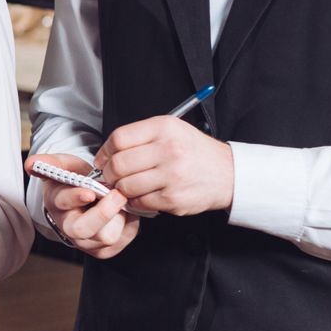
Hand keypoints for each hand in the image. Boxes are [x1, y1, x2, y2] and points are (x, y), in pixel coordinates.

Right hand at [26, 153, 138, 259]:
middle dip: (103, 213)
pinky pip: (124, 239)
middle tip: (118, 195)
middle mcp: (67, 227)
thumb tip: (30, 164)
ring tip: (120, 202)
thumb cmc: (75, 181)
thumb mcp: (63, 166)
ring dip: (119, 217)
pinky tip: (124, 213)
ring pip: (107, 236)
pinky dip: (129, 224)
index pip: (63, 202)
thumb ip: (48, 162)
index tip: (89, 192)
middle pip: (83, 229)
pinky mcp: (103, 250)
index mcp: (55, 203)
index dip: (75, 197)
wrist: (88, 197)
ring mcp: (85, 242)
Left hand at [94, 116, 233, 216]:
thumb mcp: (171, 130)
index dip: (104, 151)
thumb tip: (107, 152)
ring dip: (121, 189)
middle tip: (112, 176)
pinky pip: (139, 202)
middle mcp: (169, 150)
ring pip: (126, 186)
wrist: (228, 174)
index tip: (102, 160)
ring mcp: (172, 175)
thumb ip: (140, 137)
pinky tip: (143, 195)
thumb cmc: (195, 152)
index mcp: (164, 128)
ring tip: (129, 186)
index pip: (119, 139)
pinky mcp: (173, 198)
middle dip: (109, 173)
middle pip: (119, 164)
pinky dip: (136, 201)